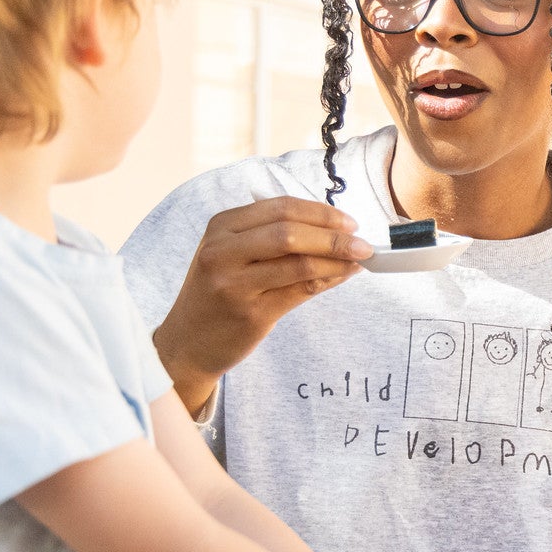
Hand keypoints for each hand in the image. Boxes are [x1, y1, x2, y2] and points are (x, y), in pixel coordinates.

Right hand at [152, 198, 372, 410]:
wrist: (187, 343)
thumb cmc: (218, 293)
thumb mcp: (231, 254)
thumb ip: (270, 236)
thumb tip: (331, 226)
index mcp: (221, 227)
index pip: (281, 208)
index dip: (321, 213)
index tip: (350, 221)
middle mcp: (223, 251)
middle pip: (290, 232)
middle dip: (334, 236)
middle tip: (363, 244)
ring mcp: (234, 284)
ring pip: (299, 263)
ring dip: (337, 261)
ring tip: (359, 261)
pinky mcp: (250, 314)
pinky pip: (300, 291)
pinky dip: (328, 280)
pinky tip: (342, 277)